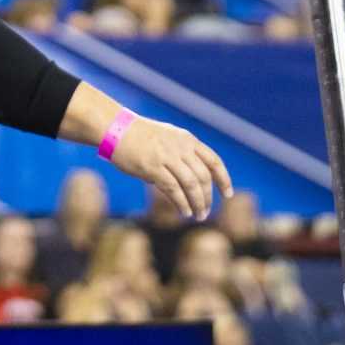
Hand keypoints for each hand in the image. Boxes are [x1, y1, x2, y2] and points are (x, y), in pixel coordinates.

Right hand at [112, 117, 232, 220]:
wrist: (116, 128)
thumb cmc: (141, 137)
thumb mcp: (168, 140)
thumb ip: (182, 157)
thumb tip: (191, 184)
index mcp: (187, 140)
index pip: (214, 161)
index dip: (224, 179)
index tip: (228, 194)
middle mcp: (180, 147)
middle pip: (203, 177)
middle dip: (208, 197)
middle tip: (206, 211)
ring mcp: (167, 156)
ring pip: (191, 184)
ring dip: (197, 203)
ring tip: (198, 215)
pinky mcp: (152, 167)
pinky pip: (173, 189)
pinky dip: (182, 203)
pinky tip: (184, 212)